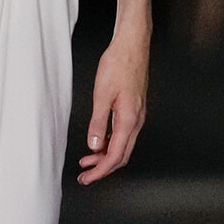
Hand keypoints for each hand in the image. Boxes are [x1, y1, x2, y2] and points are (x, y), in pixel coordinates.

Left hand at [78, 28, 148, 183]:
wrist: (132, 45)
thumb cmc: (118, 64)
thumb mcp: (102, 95)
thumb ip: (98, 123)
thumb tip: (93, 145)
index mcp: (129, 119)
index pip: (115, 156)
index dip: (100, 171)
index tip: (87, 178)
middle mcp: (137, 120)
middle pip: (122, 155)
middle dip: (103, 168)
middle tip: (85, 175)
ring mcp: (137, 115)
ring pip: (123, 145)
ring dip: (106, 156)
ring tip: (87, 160)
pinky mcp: (134, 108)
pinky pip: (124, 134)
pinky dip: (110, 142)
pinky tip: (98, 142)